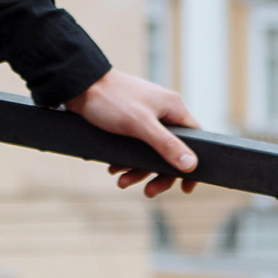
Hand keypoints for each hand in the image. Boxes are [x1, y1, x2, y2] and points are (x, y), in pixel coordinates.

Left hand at [67, 69, 200, 197]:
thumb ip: (167, 145)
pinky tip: (115, 168)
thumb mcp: (141, 125)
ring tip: (122, 182)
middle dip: (159, 174)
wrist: (80, 86)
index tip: (186, 187)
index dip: (194, 164)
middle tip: (149, 192)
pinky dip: (127, 160)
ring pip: (151, 152)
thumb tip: (191, 165)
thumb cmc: (111, 100)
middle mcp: (163, 113)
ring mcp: (147, 117)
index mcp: (173, 108)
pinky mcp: (130, 122)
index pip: (196, 140)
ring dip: (138, 170)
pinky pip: (136, 147)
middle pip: (172, 152)